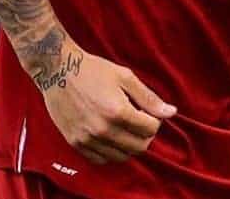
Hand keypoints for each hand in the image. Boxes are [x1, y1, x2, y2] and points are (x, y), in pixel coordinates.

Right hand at [39, 44, 177, 164]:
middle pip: (139, 147)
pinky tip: (112, 138)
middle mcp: (103, 129)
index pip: (150, 129)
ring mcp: (88, 139)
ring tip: (126, 129)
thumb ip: (148, 98)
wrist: (58, 70)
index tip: (149, 113)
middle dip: (145, 136)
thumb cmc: (92, 70)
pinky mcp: (75, 142)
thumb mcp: (125, 77)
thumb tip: (171, 112)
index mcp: (118, 112)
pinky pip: (101, 160)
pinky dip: (111, 153)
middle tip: (140, 122)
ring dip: (130, 145)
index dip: (155, 121)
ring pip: (121, 157)